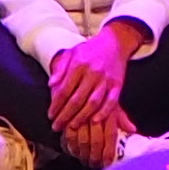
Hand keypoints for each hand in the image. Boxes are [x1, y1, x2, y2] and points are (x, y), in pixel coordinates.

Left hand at [47, 27, 141, 159]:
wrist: (115, 42)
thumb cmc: (90, 49)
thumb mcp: (72, 52)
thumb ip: (60, 68)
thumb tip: (51, 84)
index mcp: (79, 64)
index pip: (64, 89)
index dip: (56, 105)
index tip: (50, 116)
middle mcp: (92, 72)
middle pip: (76, 99)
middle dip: (65, 116)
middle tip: (57, 127)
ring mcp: (106, 79)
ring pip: (92, 103)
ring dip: (81, 117)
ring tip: (72, 127)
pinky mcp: (117, 84)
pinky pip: (111, 102)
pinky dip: (103, 113)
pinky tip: (94, 121)